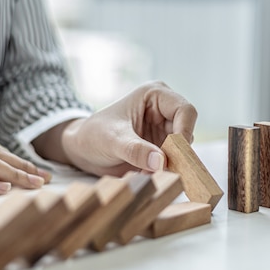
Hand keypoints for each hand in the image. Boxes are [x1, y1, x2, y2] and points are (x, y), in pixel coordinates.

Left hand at [44, 81, 196, 176]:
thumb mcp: (112, 141)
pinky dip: (163, 171)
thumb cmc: (93, 135)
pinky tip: (145, 174)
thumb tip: (161, 161)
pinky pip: (173, 162)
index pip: (184, 110)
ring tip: (146, 172)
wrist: (82, 150)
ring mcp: (164, 130)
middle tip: (162, 170)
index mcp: (154, 95)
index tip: (175, 154)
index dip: (185, 131)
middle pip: (187, 131)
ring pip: (182, 150)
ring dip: (169, 165)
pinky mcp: (162, 148)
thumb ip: (136, 150)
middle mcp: (164, 110)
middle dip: (177, 153)